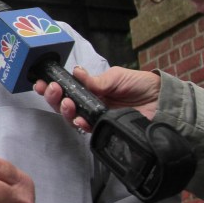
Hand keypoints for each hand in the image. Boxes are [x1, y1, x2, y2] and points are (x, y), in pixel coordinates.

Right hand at [33, 66, 160, 131]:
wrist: (162, 101)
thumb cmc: (139, 84)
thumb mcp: (116, 76)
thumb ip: (96, 80)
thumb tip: (76, 73)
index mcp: (89, 88)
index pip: (65, 88)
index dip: (51, 86)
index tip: (41, 82)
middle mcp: (88, 102)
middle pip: (62, 103)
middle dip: (53, 97)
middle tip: (53, 90)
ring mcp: (95, 117)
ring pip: (71, 117)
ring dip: (64, 110)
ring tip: (67, 103)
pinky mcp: (104, 129)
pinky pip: (87, 129)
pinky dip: (81, 124)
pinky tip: (80, 120)